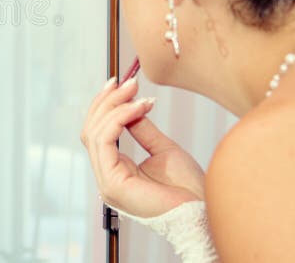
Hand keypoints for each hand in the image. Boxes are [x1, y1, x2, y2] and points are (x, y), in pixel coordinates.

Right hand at [80, 76, 204, 216]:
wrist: (203, 213)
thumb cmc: (189, 190)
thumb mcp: (163, 149)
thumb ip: (142, 129)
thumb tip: (130, 106)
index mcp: (115, 171)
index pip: (97, 133)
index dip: (105, 106)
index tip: (120, 84)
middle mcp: (106, 177)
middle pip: (91, 130)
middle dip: (108, 101)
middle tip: (127, 82)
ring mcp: (106, 182)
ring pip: (95, 133)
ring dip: (115, 106)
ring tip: (136, 92)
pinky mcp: (112, 184)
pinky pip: (105, 142)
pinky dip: (119, 119)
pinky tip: (137, 108)